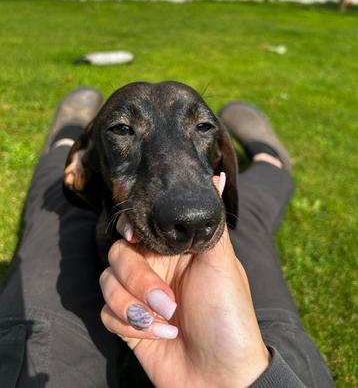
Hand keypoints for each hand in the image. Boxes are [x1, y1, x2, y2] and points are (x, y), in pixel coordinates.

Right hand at [100, 175, 269, 387]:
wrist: (222, 376)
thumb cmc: (228, 316)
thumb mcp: (222, 263)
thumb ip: (210, 223)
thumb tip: (216, 177)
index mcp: (174, 251)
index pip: (139, 227)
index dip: (129, 227)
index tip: (132, 235)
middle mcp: (155, 269)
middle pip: (119, 253)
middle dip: (139, 279)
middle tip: (169, 301)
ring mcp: (140, 297)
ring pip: (108, 282)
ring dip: (134, 306)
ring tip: (166, 323)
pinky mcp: (127, 324)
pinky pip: (106, 312)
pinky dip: (129, 324)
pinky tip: (159, 336)